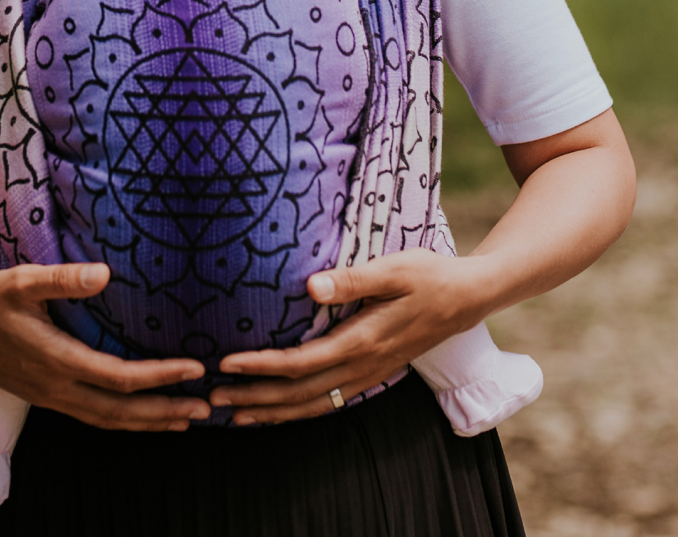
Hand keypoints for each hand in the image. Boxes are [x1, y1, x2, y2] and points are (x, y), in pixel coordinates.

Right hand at [0, 262, 210, 430]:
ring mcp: (49, 396)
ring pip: (107, 421)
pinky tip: (140, 412)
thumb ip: (62, 278)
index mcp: (56, 360)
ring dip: (149, 421)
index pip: (120, 378)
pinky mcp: (44, 395)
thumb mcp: (19, 280)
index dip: (161, 376)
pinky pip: (92, 415)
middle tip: (210, 408)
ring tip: (186, 418)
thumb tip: (104, 273)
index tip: (196, 368)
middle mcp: (56, 387)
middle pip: (121, 413)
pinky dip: (124, 418)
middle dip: (166, 412)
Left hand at [211, 249, 485, 424]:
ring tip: (234, 415)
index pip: (301, 362)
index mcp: (362, 340)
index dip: (262, 366)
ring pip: (313, 405)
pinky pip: (329, 402)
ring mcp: (369, 374)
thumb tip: (311, 285)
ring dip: (272, 412)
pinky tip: (278, 410)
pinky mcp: (372, 372)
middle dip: (255, 398)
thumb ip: (352, 279)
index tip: (228, 362)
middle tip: (213, 399)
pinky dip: (298, 411)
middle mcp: (363, 365)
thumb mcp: (393, 267)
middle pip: (300, 393)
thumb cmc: (428, 274)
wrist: (468, 297)